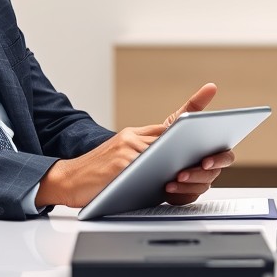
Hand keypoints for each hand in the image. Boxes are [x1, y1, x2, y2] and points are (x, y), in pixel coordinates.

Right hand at [37, 83, 224, 207]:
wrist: (65, 181)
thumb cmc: (99, 177)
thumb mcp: (125, 162)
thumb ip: (150, 160)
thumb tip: (179, 169)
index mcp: (137, 136)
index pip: (173, 120)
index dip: (194, 103)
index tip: (211, 89)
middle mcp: (133, 137)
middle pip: (174, 139)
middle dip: (192, 154)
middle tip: (205, 163)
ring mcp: (127, 148)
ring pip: (164, 154)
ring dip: (177, 173)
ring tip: (177, 182)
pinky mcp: (121, 163)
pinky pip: (148, 169)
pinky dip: (157, 179)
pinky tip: (161, 188)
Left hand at [157, 83, 234, 204]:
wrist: (122, 165)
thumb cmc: (156, 141)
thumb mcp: (173, 123)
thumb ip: (193, 109)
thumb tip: (212, 86)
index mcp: (206, 149)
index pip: (224, 154)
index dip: (220, 158)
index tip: (206, 160)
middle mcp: (202, 167)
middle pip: (212, 174)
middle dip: (200, 173)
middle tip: (186, 171)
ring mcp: (192, 183)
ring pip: (199, 187)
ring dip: (187, 184)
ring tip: (171, 179)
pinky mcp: (179, 196)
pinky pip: (184, 199)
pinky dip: (177, 194)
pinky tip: (166, 187)